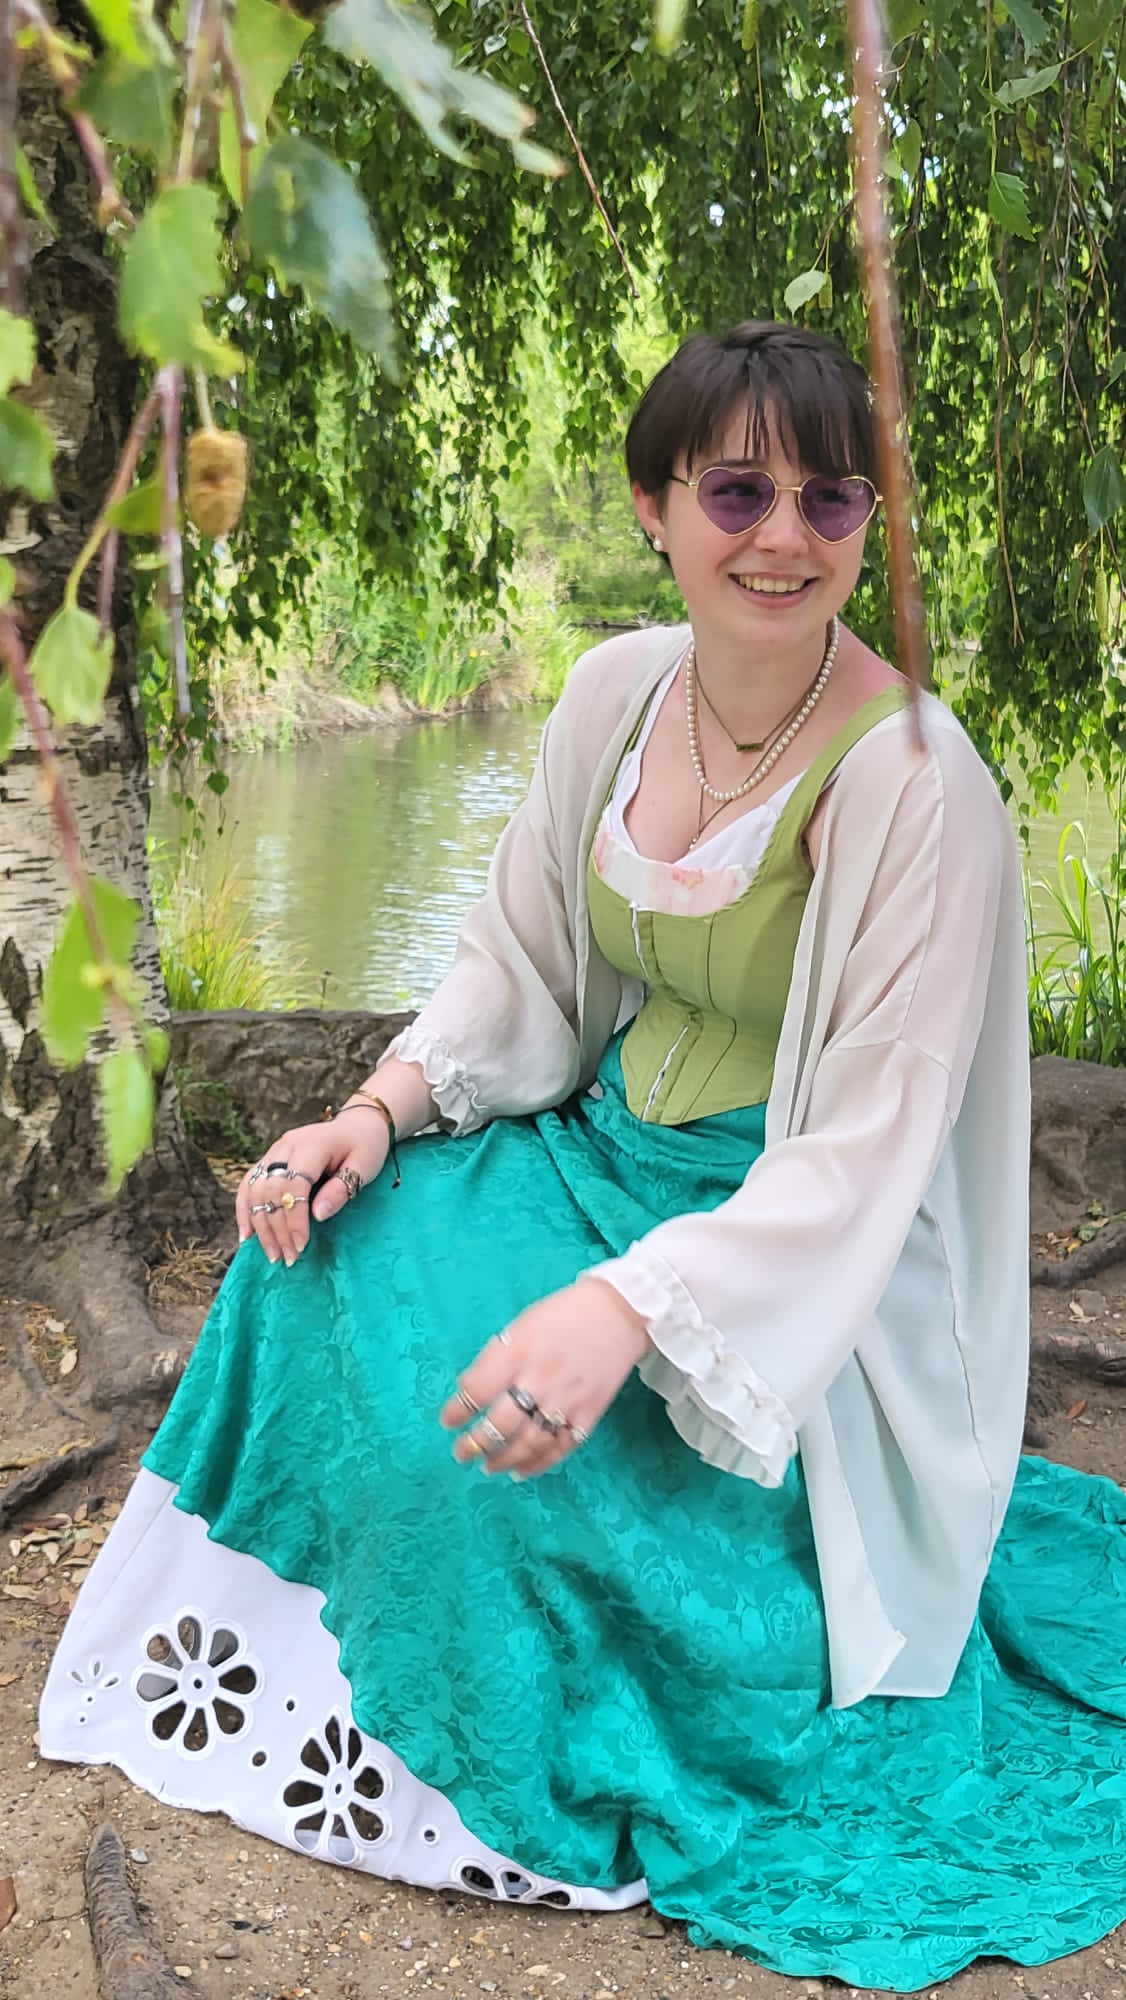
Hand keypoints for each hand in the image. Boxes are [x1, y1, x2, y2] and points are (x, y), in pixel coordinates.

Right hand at [235, 1108, 389, 1266]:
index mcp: (313, 1144)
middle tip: (288, 1258)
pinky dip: (245, 1210)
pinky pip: (248, 1184)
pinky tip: (247, 1235)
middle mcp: (287, 1145)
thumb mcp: (364, 1167)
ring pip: (255, 1190)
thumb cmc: (365, 1147)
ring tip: (272, 1254)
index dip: (295, 1219)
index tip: (301, 1246)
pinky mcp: (270, 1158)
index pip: (294, 1185)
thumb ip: (341, 1189)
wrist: (358, 1124)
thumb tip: (317, 1216)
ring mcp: (275, 1150)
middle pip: (270, 1190)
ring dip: (260, 1225)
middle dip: (277, 1228)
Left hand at [439, 1278, 652, 1478]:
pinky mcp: (589, 1415)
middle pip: (500, 1424)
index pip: (477, 1390)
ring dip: (503, 1459)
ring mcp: (566, 1400)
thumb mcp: (521, 1326)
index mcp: (518, 1351)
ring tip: (487, 1466)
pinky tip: (521, 1471)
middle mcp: (540, 1379)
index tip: (448, 1420)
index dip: (457, 1411)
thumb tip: (471, 1391)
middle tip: (461, 1453)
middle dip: (475, 1444)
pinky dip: (538, 1464)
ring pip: (528, 1443)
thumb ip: (497, 1358)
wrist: (618, 1315)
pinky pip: (560, 1448)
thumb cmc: (563, 1316)